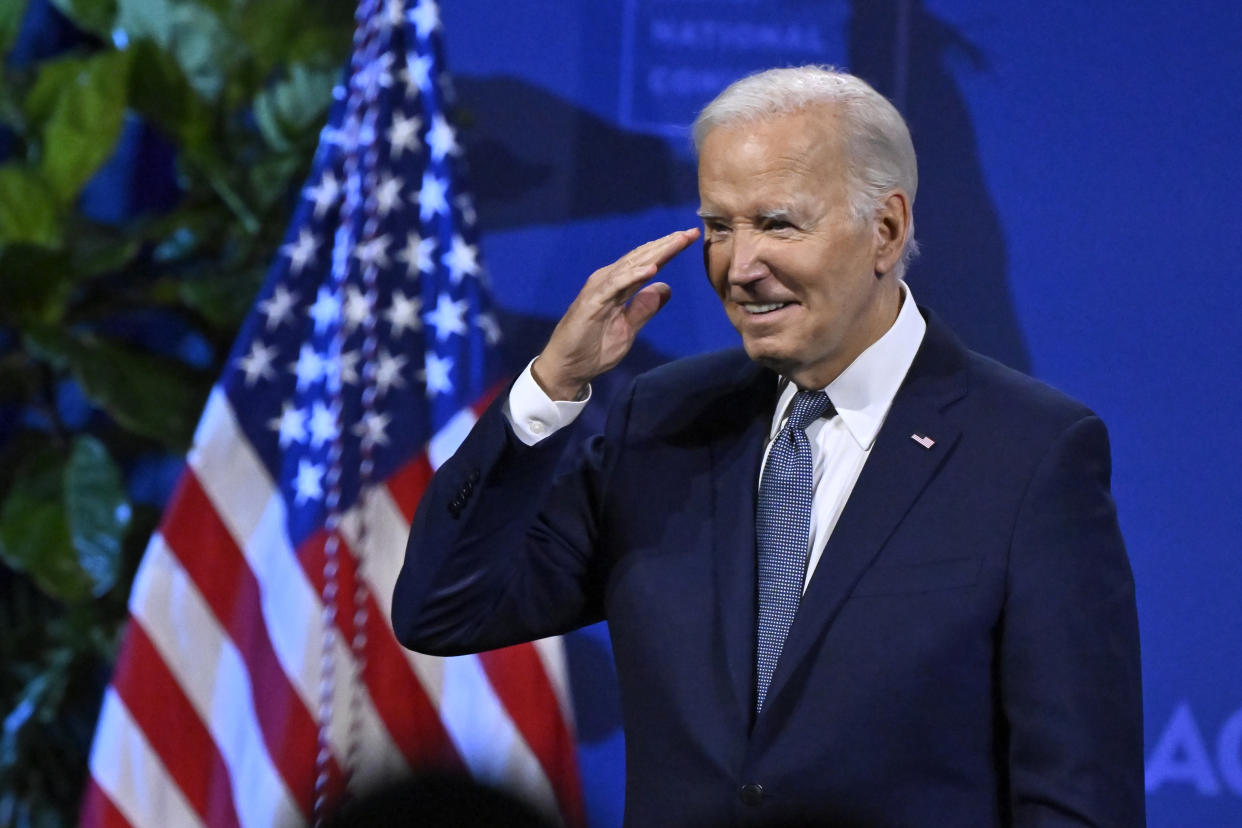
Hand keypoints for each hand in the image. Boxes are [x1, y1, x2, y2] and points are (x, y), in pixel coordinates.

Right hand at [533, 228, 700, 399]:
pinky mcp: (591, 302)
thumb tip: (667, 288)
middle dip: (667, 244)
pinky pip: (615, 286)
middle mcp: (608, 281)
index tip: (691, 237)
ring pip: (630, 266)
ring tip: (677, 242)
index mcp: (618, 287)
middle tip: (691, 232)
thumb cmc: (592, 350)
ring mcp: (599, 290)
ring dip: (655, 253)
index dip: (669, 250)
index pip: (647, 264)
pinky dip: (632, 276)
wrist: (567, 369)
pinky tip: (651, 269)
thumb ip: (644, 309)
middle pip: (641, 258)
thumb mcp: (628, 330)